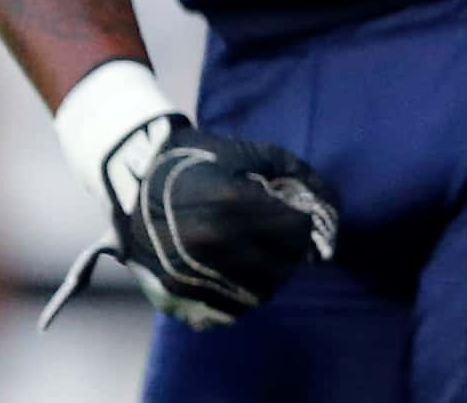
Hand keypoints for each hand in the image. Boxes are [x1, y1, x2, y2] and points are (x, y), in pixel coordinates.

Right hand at [45, 117, 339, 329]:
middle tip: (288, 240)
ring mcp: (188, 271)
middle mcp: (207, 240)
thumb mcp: (254, 154)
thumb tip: (331, 211)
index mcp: (229, 202)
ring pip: (258, 293)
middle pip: (281, 264)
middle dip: (294, 252)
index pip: (294, 229)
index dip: (305, 223)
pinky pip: (226, 312)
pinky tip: (244, 276)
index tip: (300, 217)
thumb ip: (299, 177)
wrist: (134, 179)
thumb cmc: (202, 161)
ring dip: (274, 277)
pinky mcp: (172, 294)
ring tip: (269, 257)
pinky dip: (244, 298)